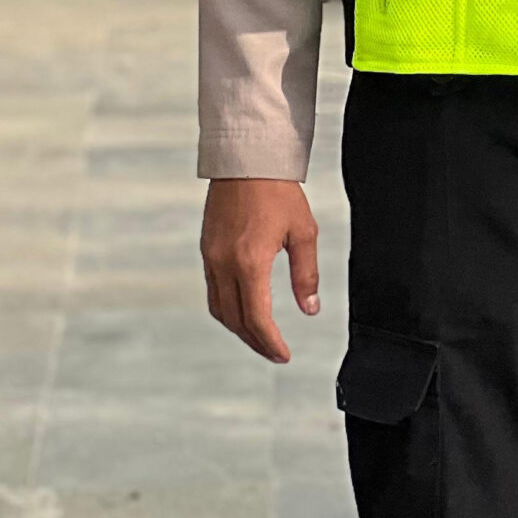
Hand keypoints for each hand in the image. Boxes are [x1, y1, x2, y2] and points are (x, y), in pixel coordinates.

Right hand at [201, 178, 319, 362]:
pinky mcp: (207, 251)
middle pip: (235, 320)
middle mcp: (224, 265)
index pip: (256, 317)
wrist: (246, 162)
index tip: (283, 355)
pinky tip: (244, 310)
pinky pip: (214, 291)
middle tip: (276, 353)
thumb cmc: (279, 193)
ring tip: (261, 337)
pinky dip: (228, 309)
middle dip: (255, 341)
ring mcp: (211, 258)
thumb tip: (310, 309)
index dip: (270, 341)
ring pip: (220, 309)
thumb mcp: (303, 232)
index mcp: (249, 262)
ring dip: (239, 328)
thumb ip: (306, 274)